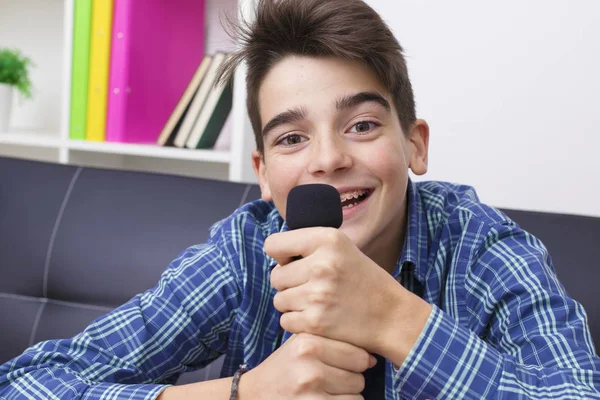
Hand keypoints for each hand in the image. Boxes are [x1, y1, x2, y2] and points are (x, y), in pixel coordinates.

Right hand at [239, 333, 375, 398]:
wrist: (254, 395)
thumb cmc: (284, 369)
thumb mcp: (301, 344)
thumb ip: (332, 341)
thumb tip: (372, 357)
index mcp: (308, 340)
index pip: (358, 352)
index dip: (355, 362)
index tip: (344, 365)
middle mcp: (309, 359)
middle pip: (360, 373)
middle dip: (352, 379)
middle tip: (332, 380)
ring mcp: (310, 385)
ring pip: (357, 393)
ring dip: (347, 396)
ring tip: (328, 391)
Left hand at [267, 227, 405, 354]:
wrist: (391, 316)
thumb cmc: (363, 280)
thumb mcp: (342, 248)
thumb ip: (309, 245)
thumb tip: (274, 251)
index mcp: (328, 239)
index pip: (274, 244)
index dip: (281, 255)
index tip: (294, 262)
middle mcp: (322, 264)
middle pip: (275, 275)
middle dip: (289, 283)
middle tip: (312, 286)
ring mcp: (318, 294)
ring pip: (279, 299)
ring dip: (293, 304)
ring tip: (317, 302)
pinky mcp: (315, 322)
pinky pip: (285, 320)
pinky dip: (298, 322)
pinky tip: (318, 318)